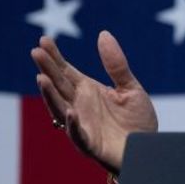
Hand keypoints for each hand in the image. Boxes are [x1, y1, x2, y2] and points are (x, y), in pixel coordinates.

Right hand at [31, 30, 157, 172]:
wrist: (149, 150)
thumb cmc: (137, 121)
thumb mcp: (130, 88)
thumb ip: (116, 65)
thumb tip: (103, 34)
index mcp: (88, 91)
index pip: (66, 71)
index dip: (54, 57)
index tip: (43, 40)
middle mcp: (80, 106)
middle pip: (59, 85)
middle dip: (47, 69)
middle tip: (36, 52)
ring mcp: (81, 125)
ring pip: (60, 109)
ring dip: (50, 95)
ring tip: (42, 78)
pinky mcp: (90, 144)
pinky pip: (77, 134)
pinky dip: (71, 124)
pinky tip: (69, 112)